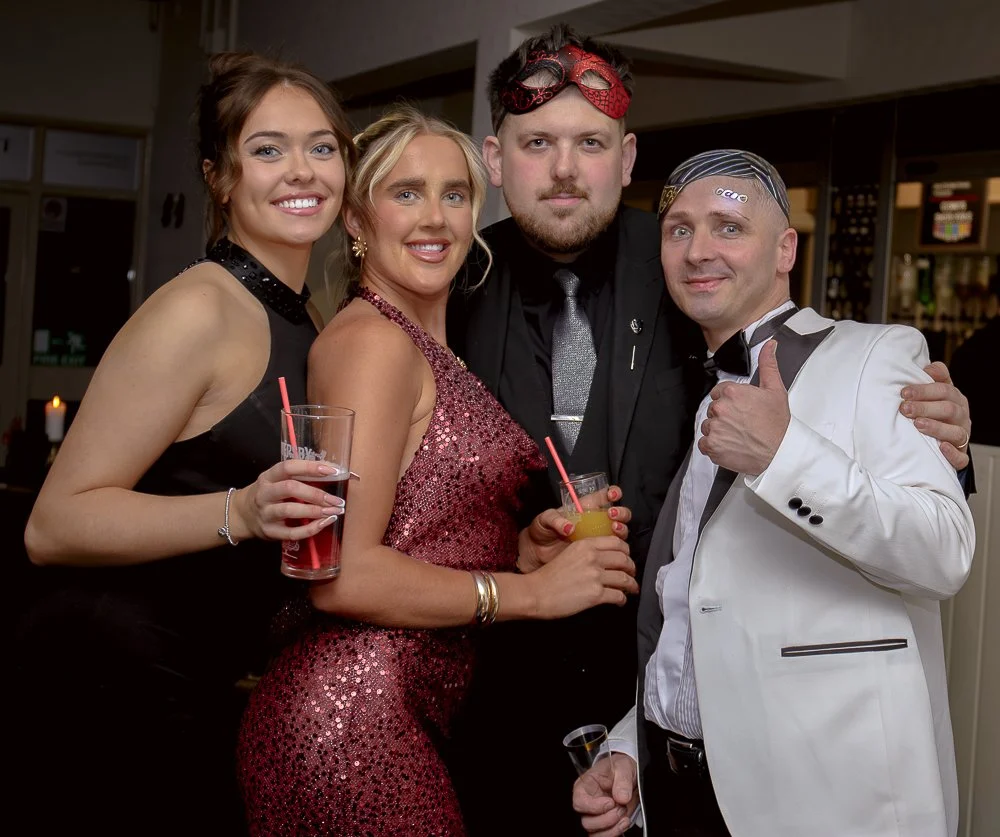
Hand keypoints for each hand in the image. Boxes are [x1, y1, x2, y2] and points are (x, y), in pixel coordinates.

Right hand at [231, 459, 345, 542]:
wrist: (241, 515)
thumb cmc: (268, 494)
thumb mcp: (275, 480)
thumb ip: (298, 477)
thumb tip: (332, 472)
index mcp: (268, 477)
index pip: (288, 467)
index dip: (311, 467)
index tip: (333, 471)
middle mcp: (264, 494)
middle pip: (290, 488)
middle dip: (316, 494)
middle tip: (336, 500)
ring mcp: (265, 513)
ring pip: (290, 511)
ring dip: (315, 511)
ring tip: (334, 512)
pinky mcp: (269, 531)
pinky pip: (291, 532)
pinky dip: (310, 529)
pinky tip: (324, 523)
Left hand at [517, 486, 630, 572]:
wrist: (537, 553)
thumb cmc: (541, 531)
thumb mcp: (544, 519)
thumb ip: (555, 520)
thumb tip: (569, 527)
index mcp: (585, 508)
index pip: (604, 496)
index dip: (613, 493)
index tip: (613, 496)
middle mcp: (595, 521)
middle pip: (619, 513)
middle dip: (621, 512)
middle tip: (612, 515)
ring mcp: (598, 536)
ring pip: (620, 530)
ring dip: (621, 527)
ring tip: (614, 527)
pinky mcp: (598, 551)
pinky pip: (613, 548)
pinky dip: (617, 546)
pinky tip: (612, 545)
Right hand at [529, 536, 636, 618]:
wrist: (536, 593)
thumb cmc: (548, 576)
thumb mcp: (568, 554)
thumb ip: (586, 552)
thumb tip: (604, 559)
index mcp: (585, 545)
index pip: (617, 543)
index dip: (626, 551)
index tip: (626, 558)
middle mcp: (592, 557)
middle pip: (624, 560)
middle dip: (631, 568)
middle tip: (631, 574)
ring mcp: (595, 576)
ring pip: (625, 578)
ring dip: (631, 585)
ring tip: (631, 589)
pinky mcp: (596, 594)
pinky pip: (618, 596)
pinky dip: (622, 599)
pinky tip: (620, 601)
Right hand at [573, 753, 638, 835]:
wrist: (630, 775)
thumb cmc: (620, 767)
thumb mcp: (623, 767)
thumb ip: (623, 780)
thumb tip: (621, 797)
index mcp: (585, 786)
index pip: (579, 802)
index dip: (594, 807)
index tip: (611, 802)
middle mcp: (588, 803)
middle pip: (587, 822)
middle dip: (607, 819)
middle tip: (621, 807)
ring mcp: (596, 815)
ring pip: (595, 833)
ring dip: (612, 829)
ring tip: (624, 816)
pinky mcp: (606, 824)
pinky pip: (605, 836)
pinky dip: (616, 833)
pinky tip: (625, 822)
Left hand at [700, 339, 788, 474]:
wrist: (779, 453)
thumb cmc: (777, 425)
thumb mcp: (775, 390)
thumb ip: (768, 365)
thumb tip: (770, 345)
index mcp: (733, 392)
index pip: (719, 392)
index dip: (731, 401)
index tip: (741, 409)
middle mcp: (720, 408)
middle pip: (713, 408)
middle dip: (724, 415)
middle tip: (742, 423)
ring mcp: (714, 428)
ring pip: (708, 425)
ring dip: (718, 430)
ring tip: (737, 435)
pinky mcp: (711, 445)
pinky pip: (704, 443)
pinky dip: (714, 445)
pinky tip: (730, 445)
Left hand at [900, 361, 971, 470]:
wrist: (943, 441)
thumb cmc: (934, 413)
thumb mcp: (933, 394)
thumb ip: (932, 380)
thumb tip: (927, 367)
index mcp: (954, 399)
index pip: (944, 390)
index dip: (924, 390)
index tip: (904, 392)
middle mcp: (961, 416)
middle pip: (948, 409)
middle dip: (925, 407)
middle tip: (905, 409)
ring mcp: (962, 436)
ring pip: (955, 431)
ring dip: (936, 427)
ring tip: (918, 424)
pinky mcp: (960, 455)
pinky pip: (961, 457)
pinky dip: (952, 453)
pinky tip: (941, 447)